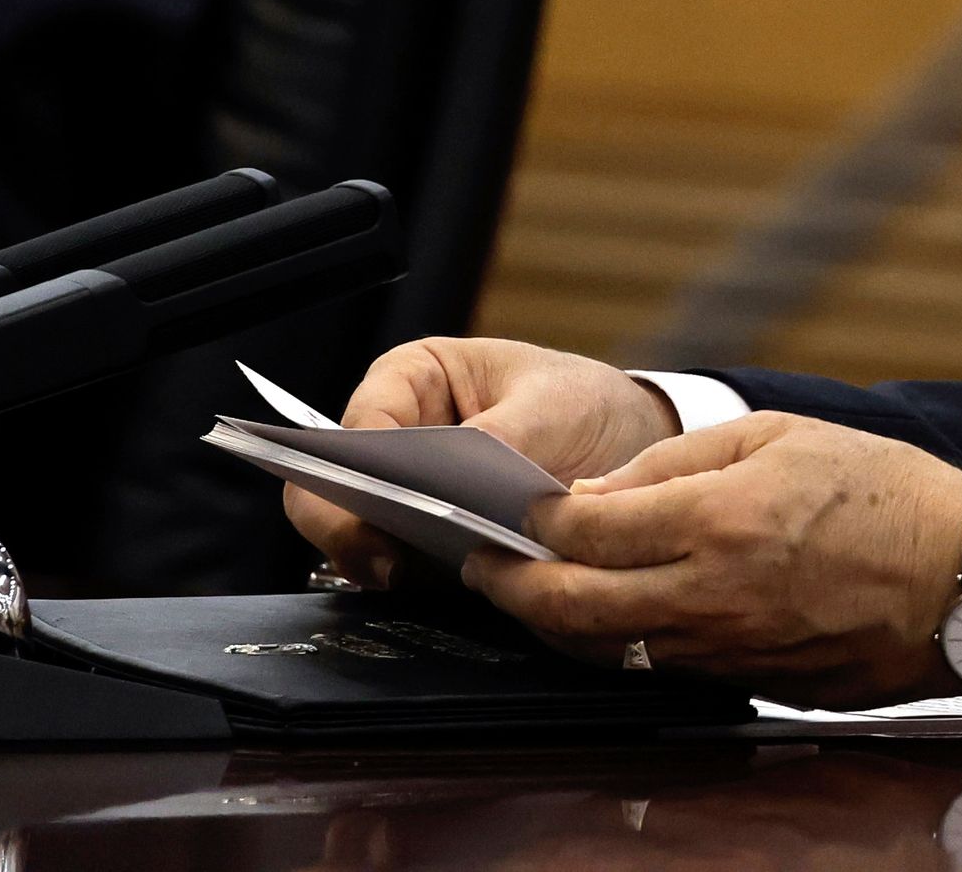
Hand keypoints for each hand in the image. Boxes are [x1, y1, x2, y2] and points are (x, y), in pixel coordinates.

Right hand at [282, 336, 683, 591]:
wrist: (631, 445)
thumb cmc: (583, 402)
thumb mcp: (554, 404)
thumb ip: (502, 434)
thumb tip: (454, 472)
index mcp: (411, 379)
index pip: (353, 428)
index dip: (352, 470)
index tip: (378, 505)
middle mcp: (392, 439)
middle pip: (331, 492)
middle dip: (350, 528)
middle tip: (389, 560)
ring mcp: (405, 497)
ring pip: (359, 539)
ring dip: (390, 559)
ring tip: (431, 572)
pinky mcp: (428, 544)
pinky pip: (404, 571)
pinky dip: (424, 582)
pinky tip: (462, 581)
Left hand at [461, 412, 961, 708]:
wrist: (959, 574)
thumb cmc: (882, 491)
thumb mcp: (780, 433)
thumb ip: (678, 459)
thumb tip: (595, 494)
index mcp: (718, 518)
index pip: (584, 529)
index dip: (533, 520)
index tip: (510, 508)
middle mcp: (709, 592)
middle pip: (569, 605)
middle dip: (508, 585)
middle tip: (481, 564)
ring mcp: (723, 647)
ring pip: (602, 648)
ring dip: (553, 622)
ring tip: (529, 592)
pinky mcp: (743, 682)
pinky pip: (655, 668)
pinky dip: (616, 644)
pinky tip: (606, 617)